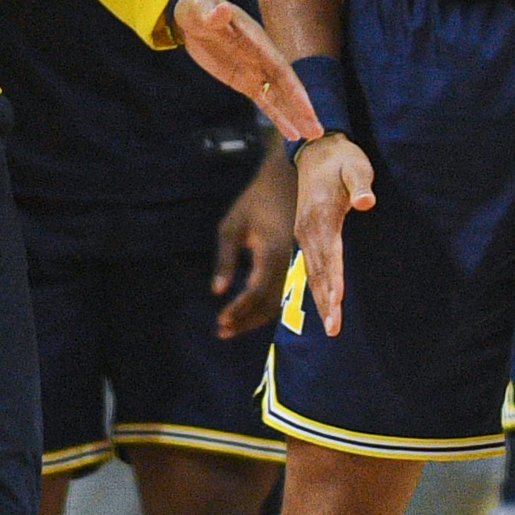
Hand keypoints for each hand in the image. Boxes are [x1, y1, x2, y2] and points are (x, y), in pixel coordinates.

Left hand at [170, 0, 322, 140]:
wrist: (194, 15)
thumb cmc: (199, 9)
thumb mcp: (201, 11)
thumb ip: (213, 15)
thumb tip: (222, 9)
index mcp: (257, 42)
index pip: (280, 68)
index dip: (294, 88)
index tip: (307, 106)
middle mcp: (262, 58)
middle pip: (287, 87)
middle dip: (302, 108)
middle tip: (318, 130)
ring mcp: (256, 71)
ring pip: (280, 98)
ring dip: (295, 116)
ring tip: (313, 135)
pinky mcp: (245, 82)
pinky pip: (265, 102)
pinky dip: (278, 117)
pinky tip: (291, 133)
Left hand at [212, 155, 293, 337]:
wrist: (288, 182)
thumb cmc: (255, 202)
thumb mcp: (231, 226)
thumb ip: (225, 260)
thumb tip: (217, 292)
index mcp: (272, 252)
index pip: (255, 292)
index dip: (238, 310)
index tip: (219, 321)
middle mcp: (288, 262)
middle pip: (269, 304)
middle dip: (245, 321)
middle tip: (221, 331)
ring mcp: (295, 264)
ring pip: (278, 302)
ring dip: (254, 318)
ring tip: (230, 327)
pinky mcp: (297, 263)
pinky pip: (284, 292)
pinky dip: (265, 307)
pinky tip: (248, 312)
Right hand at [289, 134, 375, 332]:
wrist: (317, 150)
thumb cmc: (342, 159)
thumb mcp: (355, 165)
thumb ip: (360, 184)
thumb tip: (365, 202)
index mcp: (321, 214)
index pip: (330, 254)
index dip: (334, 280)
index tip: (337, 304)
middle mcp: (309, 228)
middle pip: (319, 271)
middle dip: (326, 301)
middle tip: (333, 329)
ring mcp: (304, 233)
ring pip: (313, 272)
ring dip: (321, 300)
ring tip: (331, 327)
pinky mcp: (306, 234)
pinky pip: (310, 266)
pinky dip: (316, 287)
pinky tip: (324, 304)